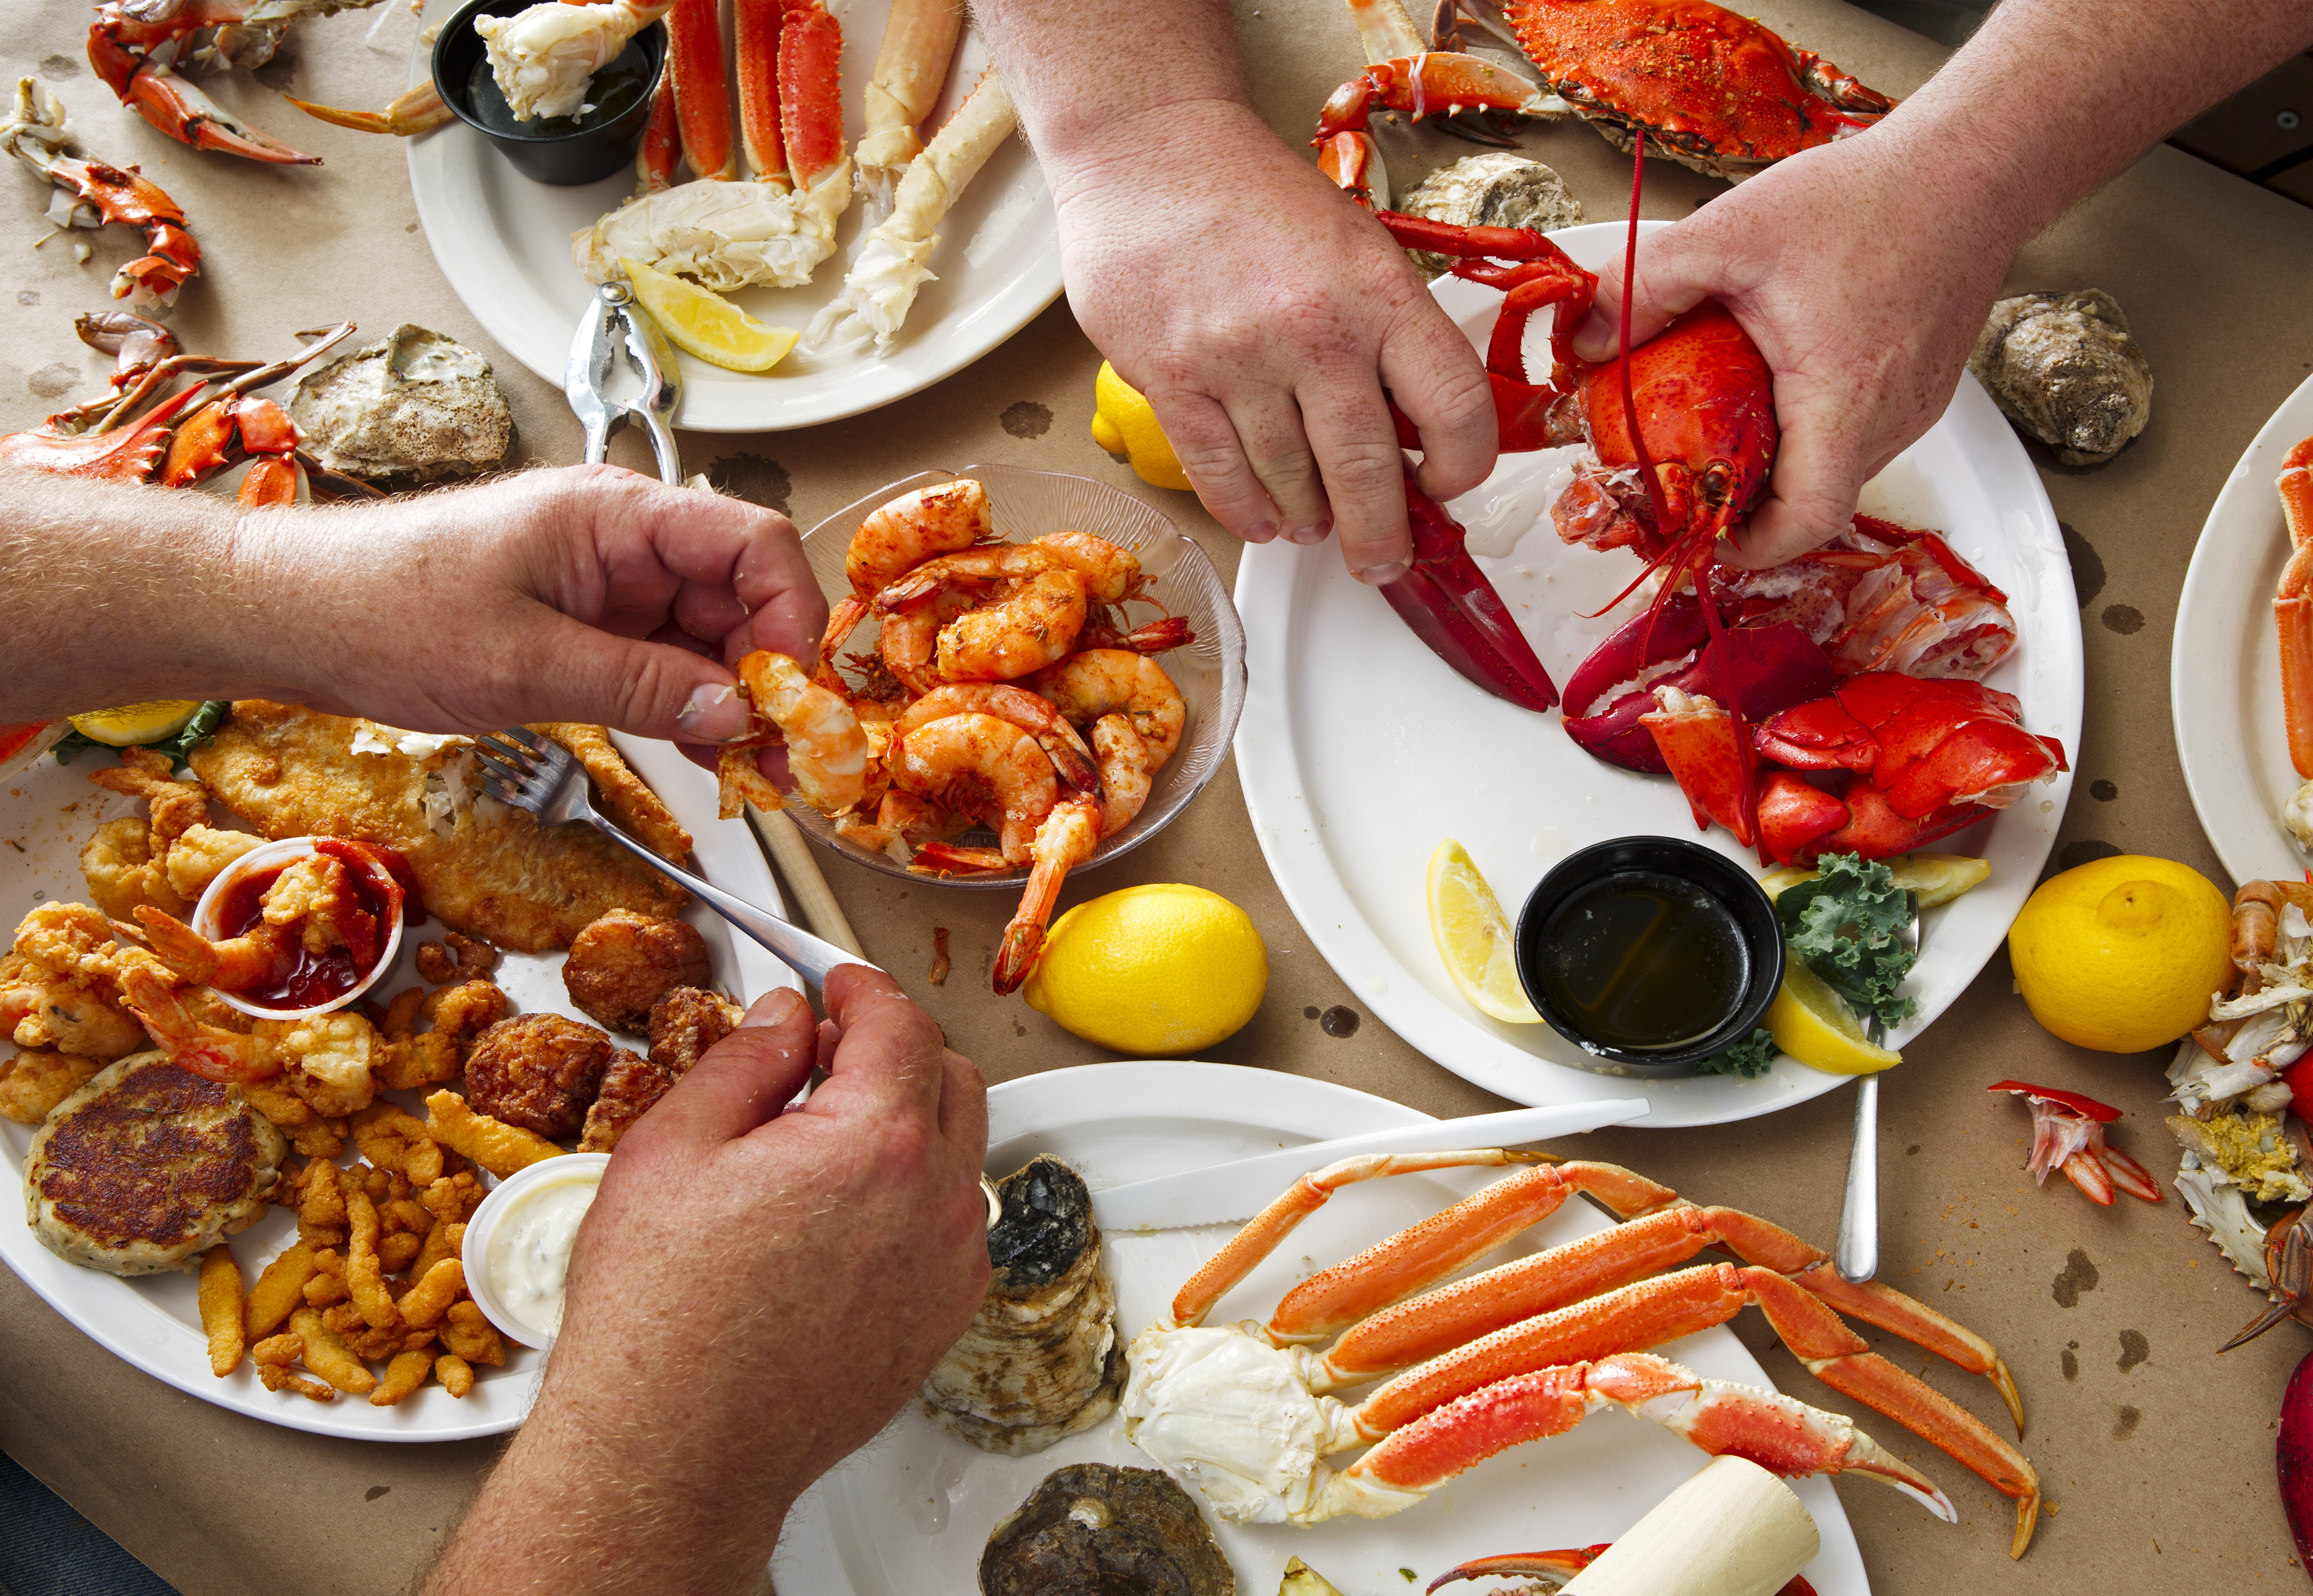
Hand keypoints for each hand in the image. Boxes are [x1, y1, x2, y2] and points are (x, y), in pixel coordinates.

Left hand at [244, 464, 823, 738]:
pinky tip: (708, 756)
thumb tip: (733, 713)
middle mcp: (623, 541)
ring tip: (755, 772)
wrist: (293, 619)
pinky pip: (664, 662)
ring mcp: (606, 583)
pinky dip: (690, 708)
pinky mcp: (585, 625)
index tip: (788, 693)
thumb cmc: (385, 613)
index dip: (789, 613)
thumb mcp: (523, 665)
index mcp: (615, 516)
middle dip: (770, 674)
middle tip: (781, 756)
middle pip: (740, 594)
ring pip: (708, 636)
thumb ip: (640, 688)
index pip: (750, 541)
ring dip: (735, 702)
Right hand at [423, 968, 990, 1595]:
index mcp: (875, 1143)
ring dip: (908, 1122)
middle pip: (949, 1076)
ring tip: (820, 1138)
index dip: (862, 988)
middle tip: (824, 1052)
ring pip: (959, 1151)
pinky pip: (952, 1224)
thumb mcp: (673, 1149)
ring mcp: (949, 1266)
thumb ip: (747, 1062)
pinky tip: (839, 1213)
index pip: (900, 1023)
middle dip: (893, 1047)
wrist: (673, 1450)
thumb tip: (789, 1016)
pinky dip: (913, 1194)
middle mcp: (935, 1201)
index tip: (836, 984)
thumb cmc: (659, 1319)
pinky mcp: (943, 1317)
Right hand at [1048, 99, 1495, 581]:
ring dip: (1308, 520)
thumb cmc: (1257, 200)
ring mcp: (1237, 358)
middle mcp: (1313, 329)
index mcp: (1378, 291)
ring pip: (1290, 482)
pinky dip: (1245, 511)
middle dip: (1381, 533)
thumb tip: (1411, 433)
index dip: (1462, 464)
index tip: (1447, 484)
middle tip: (1383, 558)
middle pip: (1366, 468)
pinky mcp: (1171, 378)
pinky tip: (1262, 520)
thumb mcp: (1354, 248)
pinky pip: (1219, 473)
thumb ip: (1385, 334)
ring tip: (1313, 528)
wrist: (1150, 150)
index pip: (1453, 404)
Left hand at [1573, 136, 2014, 568]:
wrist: (1971, 161)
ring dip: (1780, 464)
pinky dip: (1812, 430)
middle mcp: (1892, 417)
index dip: (1750, 545)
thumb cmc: (1863, 196)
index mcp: (1845, 398)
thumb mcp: (1729, 232)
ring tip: (1723, 429)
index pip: (1807, 519)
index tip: (1701, 531)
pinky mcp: (1925, 386)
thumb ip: (1646, 287)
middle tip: (1690, 477)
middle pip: (1816, 501)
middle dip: (1749, 504)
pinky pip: (1860, 434)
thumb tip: (1582, 342)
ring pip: (1838, 469)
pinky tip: (1774, 386)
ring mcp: (1917, 407)